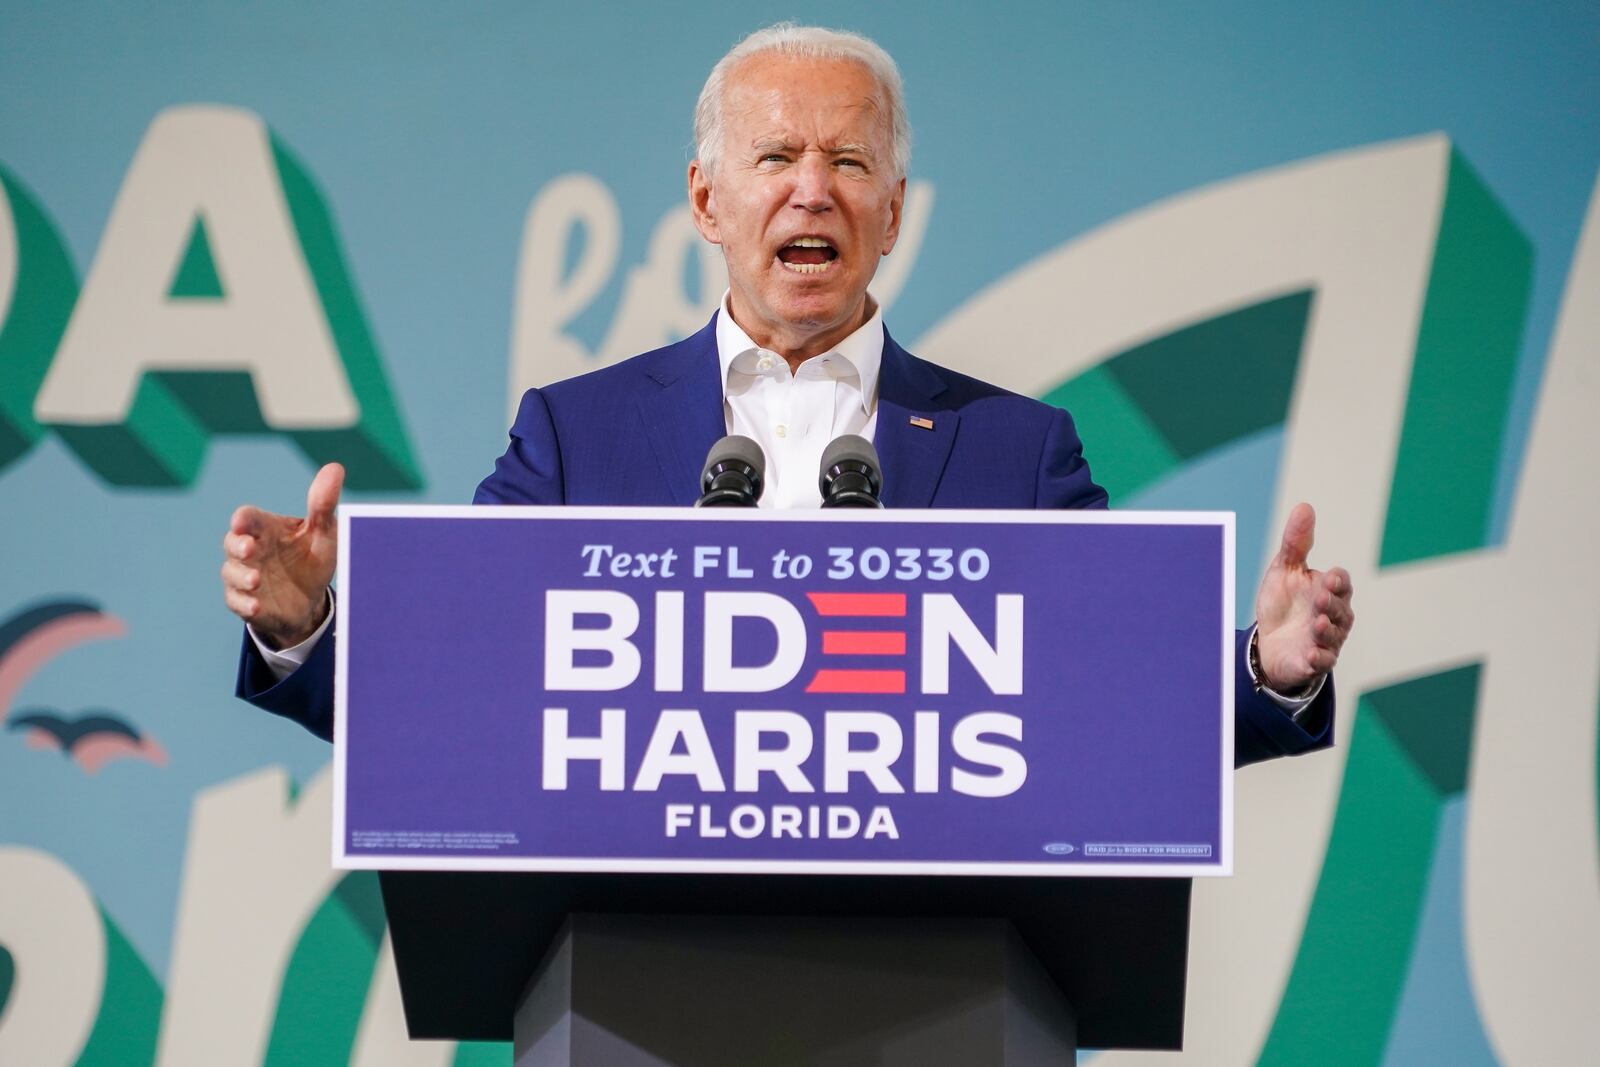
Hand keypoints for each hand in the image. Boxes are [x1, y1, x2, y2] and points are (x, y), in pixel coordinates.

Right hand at [220, 463, 343, 649]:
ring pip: (231, 572)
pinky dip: (244, 603)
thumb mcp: (324, 533)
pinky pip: (237, 602)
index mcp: (267, 530)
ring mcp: (245, 577)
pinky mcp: (246, 602)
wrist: (312, 601)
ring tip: (257, 580)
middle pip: (232, 543)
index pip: (248, 518)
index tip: (242, 521)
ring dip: (242, 576)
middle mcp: (251, 551)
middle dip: (237, 545)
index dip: (243, 519)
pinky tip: (256, 606)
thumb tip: (335, 468)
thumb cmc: (312, 559)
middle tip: (250, 548)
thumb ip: (324, 504)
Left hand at [1254, 502, 1353, 692]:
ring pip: (1334, 635)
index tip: (1329, 577)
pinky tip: (1311, 654)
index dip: (1338, 581)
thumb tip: (1304, 507)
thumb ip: (1297, 543)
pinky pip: (1323, 661)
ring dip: (1327, 630)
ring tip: (1317, 624)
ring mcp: (1326, 640)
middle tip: (1320, 599)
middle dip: (1332, 604)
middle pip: (1341, 609)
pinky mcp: (1315, 661)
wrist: (1268, 641)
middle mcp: (1334, 616)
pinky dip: (1319, 658)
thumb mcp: (1285, 569)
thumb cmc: (1283, 602)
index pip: (1341, 583)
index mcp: (1329, 591)